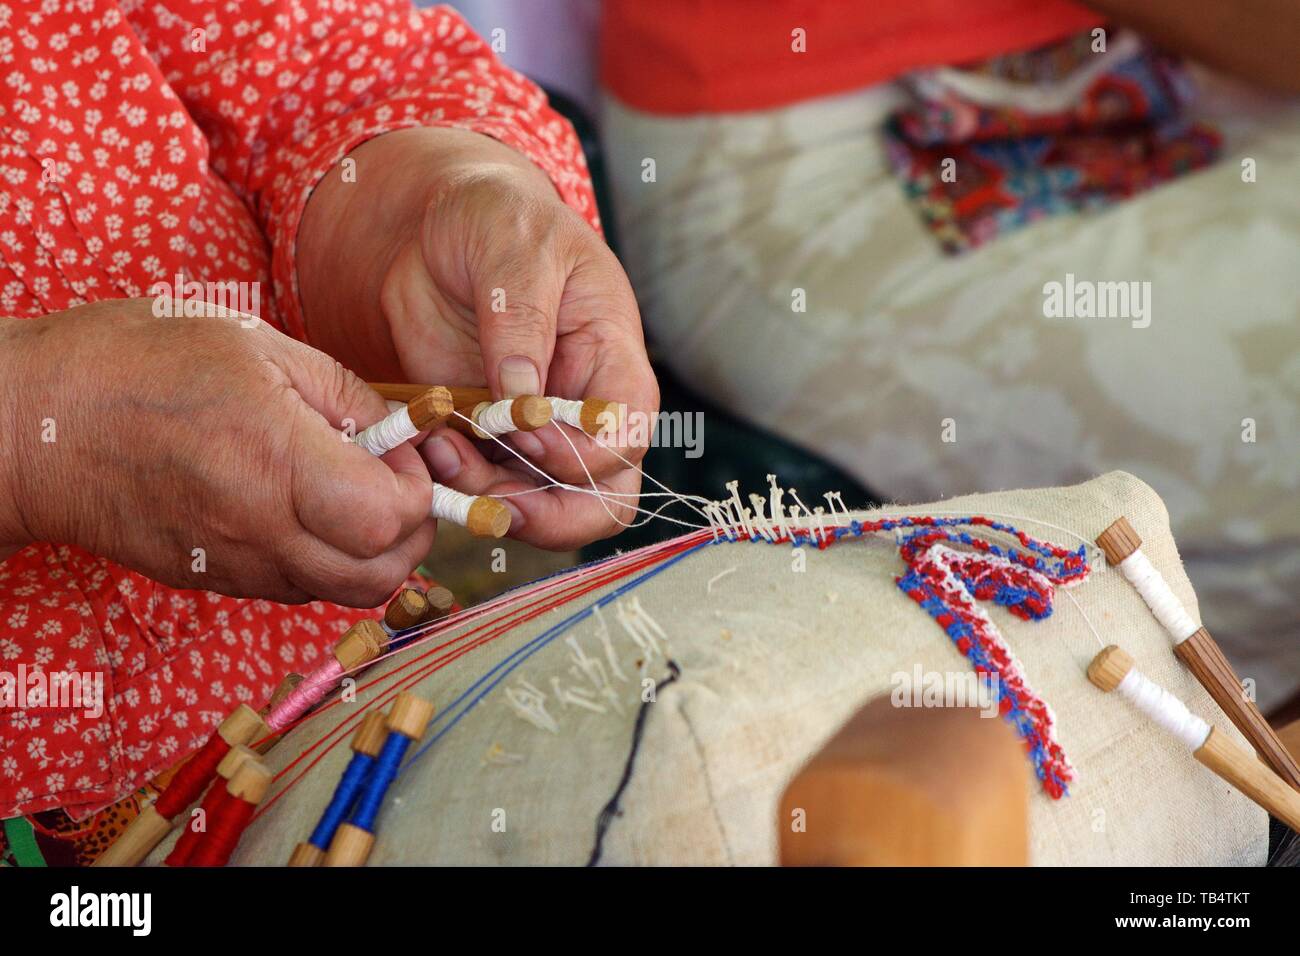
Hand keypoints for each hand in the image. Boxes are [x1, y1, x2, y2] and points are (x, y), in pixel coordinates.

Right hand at [0, 300, 434, 605]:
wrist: (32, 427)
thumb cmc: (135, 363)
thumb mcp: (253, 343)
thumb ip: (341, 392)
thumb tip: (398, 431)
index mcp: (274, 460)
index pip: (386, 519)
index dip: (416, 491)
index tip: (404, 453)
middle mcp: (258, 528)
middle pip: (377, 576)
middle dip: (409, 533)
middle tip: (395, 482)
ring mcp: (233, 564)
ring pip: (340, 592)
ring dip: (369, 552)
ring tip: (351, 494)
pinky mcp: (211, 580)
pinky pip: (295, 588)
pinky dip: (324, 560)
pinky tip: (306, 509)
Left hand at [297, 127, 658, 549]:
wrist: (438, 228)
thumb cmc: (496, 218)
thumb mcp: (513, 246)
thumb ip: (521, 320)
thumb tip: (521, 398)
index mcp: (611, 357)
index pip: (628, 433)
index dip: (582, 452)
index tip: (520, 427)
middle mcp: (584, 408)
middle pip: (602, 498)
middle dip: (549, 513)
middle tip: (491, 499)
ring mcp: (537, 433)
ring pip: (543, 508)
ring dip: (490, 501)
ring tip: (440, 453)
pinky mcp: (488, 443)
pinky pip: (486, 491)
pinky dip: (457, 487)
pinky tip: (427, 446)